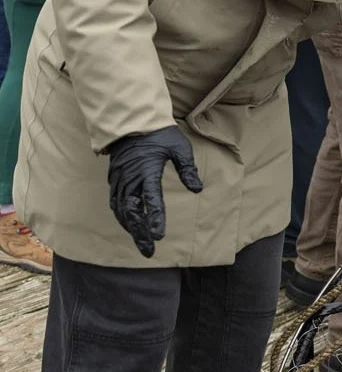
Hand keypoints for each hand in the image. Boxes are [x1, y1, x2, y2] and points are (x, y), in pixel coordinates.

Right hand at [106, 125, 203, 257]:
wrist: (132, 120)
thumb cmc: (159, 133)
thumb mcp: (179, 147)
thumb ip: (188, 168)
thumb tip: (197, 188)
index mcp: (147, 169)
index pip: (151, 198)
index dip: (155, 218)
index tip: (159, 235)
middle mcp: (130, 177)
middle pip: (132, 211)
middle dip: (140, 233)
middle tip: (149, 251)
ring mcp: (120, 178)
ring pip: (121, 209)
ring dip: (130, 228)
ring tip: (141, 243)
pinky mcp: (114, 178)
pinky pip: (115, 201)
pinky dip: (121, 217)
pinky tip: (129, 226)